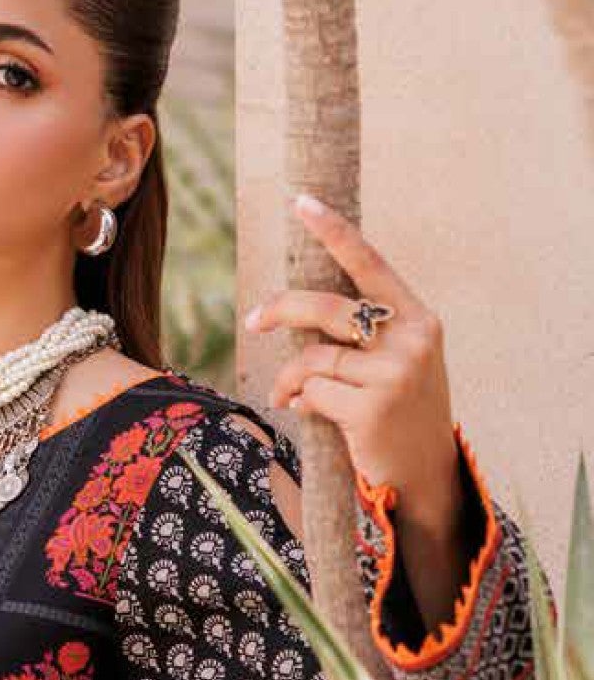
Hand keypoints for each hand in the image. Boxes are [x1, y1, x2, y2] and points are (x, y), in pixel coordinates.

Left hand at [244, 193, 464, 535]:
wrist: (425, 476)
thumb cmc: (401, 414)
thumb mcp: (399, 362)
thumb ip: (366, 332)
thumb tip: (298, 309)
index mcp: (418, 319)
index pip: (371, 264)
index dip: (334, 232)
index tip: (301, 202)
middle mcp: (411, 340)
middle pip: (326, 307)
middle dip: (280, 310)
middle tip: (253, 322)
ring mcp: (395, 375)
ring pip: (313, 358)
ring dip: (289, 379)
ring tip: (287, 395)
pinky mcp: (372, 409)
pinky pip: (313, 394)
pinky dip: (301, 403)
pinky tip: (311, 414)